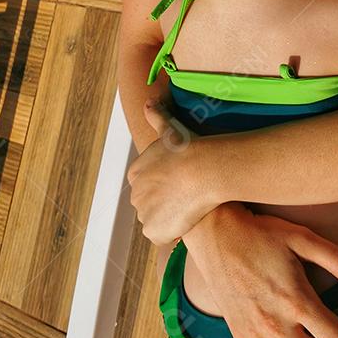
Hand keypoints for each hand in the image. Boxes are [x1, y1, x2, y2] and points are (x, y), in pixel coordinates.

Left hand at [127, 101, 217, 242]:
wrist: (202, 168)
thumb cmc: (188, 147)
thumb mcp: (170, 129)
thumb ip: (157, 116)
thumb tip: (148, 102)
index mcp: (136, 173)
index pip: (148, 185)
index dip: (167, 185)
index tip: (182, 182)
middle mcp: (135, 194)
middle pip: (152, 204)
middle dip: (167, 202)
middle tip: (189, 196)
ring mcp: (143, 214)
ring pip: (158, 220)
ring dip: (171, 218)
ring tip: (191, 207)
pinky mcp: (153, 231)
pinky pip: (162, 236)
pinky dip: (173, 232)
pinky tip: (188, 220)